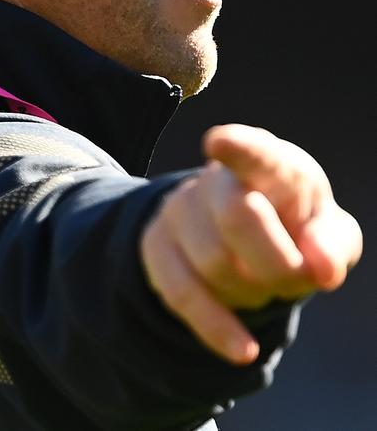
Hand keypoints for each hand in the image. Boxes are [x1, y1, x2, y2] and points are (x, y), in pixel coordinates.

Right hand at [139, 124, 362, 364]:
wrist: (241, 230)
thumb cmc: (295, 225)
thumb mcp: (329, 230)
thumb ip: (334, 245)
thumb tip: (321, 267)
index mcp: (269, 163)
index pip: (253, 151)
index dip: (237, 147)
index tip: (218, 143)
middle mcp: (218, 179)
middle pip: (237, 217)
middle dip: (275, 262)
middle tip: (295, 276)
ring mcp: (180, 209)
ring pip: (214, 262)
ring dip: (252, 290)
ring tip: (262, 280)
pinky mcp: (157, 246)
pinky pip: (183, 294)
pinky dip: (218, 328)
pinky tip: (244, 348)